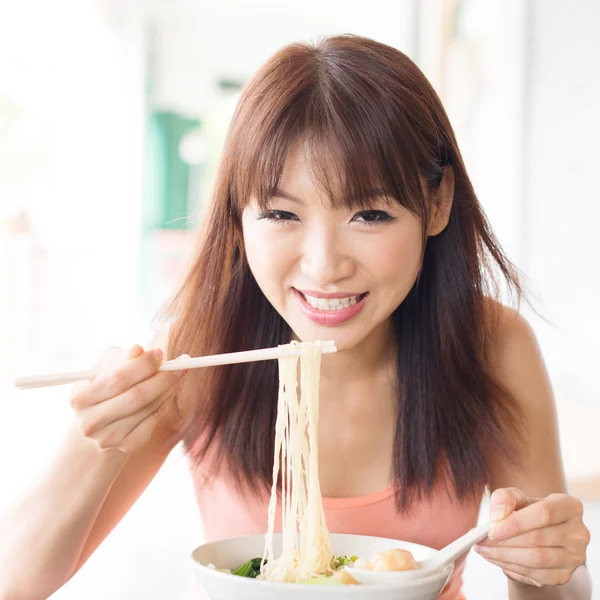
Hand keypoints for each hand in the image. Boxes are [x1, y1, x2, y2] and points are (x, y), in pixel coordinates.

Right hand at [69, 345, 187, 452]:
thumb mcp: (107, 366)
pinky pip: (153, 420)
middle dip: (162, 378)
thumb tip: (138, 349)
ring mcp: (108, 437)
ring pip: (149, 408)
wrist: (100, 421)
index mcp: (79, 397)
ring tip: (179, 373)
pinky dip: (164, 403)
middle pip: (136, 397)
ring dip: (168, 388)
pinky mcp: (126, 446)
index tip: (161, 352)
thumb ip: (122, 358)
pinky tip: (167, 391)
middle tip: (181, 364)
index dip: (142, 365)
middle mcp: (90, 421)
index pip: (117, 379)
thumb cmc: (105, 383)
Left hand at [474, 487, 589, 587]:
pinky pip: (536, 574)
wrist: (539, 535)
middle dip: (504, 542)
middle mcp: (578, 532)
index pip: (544, 514)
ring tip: (483, 550)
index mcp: (569, 507)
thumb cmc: (528, 512)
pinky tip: (496, 559)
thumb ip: (505, 498)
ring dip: (504, 556)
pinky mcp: (564, 574)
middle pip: (537, 538)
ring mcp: (575, 557)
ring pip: (536, 559)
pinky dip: (511, 567)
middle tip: (480, 541)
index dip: (516, 523)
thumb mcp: (517, 498)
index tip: (491, 530)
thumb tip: (497, 515)